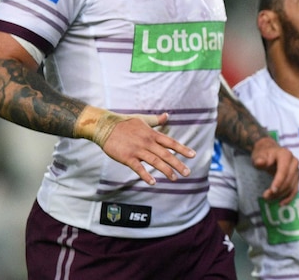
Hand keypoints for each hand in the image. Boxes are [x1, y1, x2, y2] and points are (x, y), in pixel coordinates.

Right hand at [75, 106, 195, 184]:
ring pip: (155, 161)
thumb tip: (167, 115)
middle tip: (187, 172)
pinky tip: (153, 182)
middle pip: (166, 154)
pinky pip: (138, 167)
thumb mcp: (143, 119)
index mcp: (152, 134)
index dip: (182, 149)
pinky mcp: (127, 157)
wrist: (105, 126)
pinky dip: (146, 175)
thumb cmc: (125, 123)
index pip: (171, 142)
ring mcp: (138, 150)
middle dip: (178, 164)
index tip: (193, 155)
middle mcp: (147, 142)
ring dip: (166, 170)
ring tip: (175, 178)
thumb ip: (156, 120)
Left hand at [251, 136, 298, 204]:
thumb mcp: (259, 155)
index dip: (279, 181)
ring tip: (269, 199)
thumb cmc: (264, 154)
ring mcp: (296, 170)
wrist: (270, 152)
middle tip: (266, 196)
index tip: (272, 190)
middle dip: (278, 190)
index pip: (284, 170)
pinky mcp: (296, 178)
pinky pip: (295, 189)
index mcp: (285, 155)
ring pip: (292, 186)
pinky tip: (281, 203)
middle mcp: (294, 162)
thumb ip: (259, 160)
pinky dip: (289, 197)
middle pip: (288, 179)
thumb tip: (261, 163)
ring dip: (281, 195)